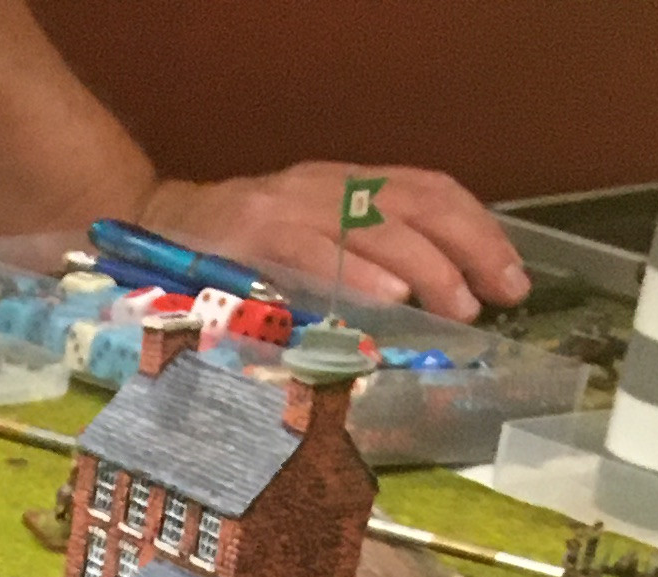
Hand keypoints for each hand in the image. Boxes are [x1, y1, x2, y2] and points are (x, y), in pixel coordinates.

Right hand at [137, 164, 526, 323]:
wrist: (146, 230)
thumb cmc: (228, 259)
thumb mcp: (303, 249)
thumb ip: (354, 265)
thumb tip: (429, 308)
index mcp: (342, 186)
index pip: (428, 193)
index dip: (477, 232)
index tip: (511, 278)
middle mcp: (322, 187)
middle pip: (415, 204)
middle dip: (467, 249)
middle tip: (498, 297)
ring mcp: (286, 208)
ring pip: (374, 224)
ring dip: (425, 266)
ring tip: (458, 304)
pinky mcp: (250, 237)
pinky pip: (312, 250)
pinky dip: (355, 270)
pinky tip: (390, 294)